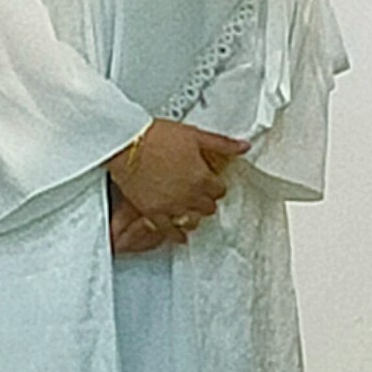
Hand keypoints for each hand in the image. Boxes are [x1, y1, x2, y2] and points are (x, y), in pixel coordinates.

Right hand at [106, 119, 246, 244]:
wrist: (127, 144)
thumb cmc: (157, 136)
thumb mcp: (195, 135)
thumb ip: (222, 144)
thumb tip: (243, 147)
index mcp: (202, 178)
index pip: (220, 190)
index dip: (215, 184)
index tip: (211, 181)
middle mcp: (189, 195)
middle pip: (208, 207)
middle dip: (206, 199)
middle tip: (200, 192)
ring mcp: (171, 206)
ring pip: (192, 221)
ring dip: (193, 215)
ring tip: (191, 209)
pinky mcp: (152, 212)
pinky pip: (169, 231)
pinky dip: (176, 234)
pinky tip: (179, 235)